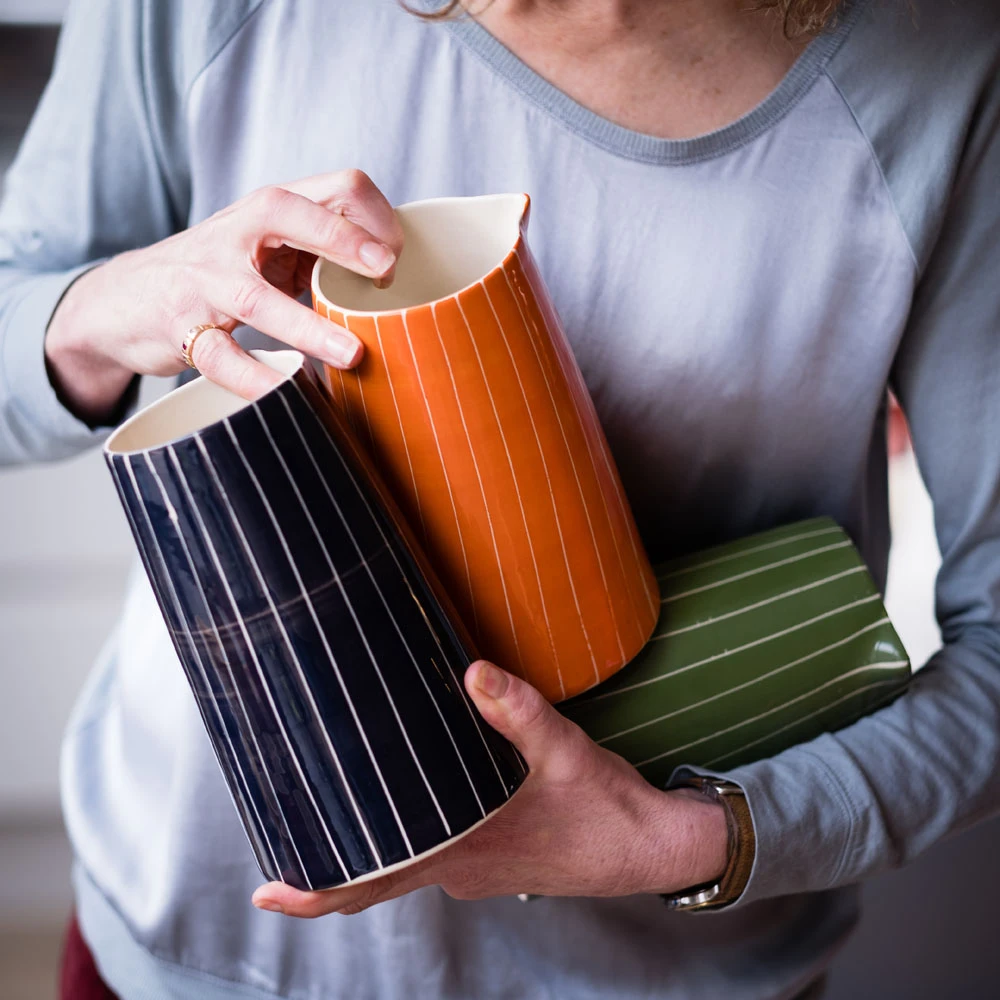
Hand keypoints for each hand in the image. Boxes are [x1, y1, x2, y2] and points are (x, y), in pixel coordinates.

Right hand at [45, 170, 402, 422]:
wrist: (125, 300)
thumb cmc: (217, 274)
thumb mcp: (269, 248)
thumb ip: (321, 252)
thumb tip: (395, 277)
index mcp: (269, 210)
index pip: (334, 186)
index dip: (373, 219)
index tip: (393, 264)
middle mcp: (235, 233)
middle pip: (291, 215)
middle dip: (344, 242)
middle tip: (386, 274)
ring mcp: (205, 280)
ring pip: (257, 299)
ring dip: (308, 327)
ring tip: (351, 354)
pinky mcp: (181, 328)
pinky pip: (222, 358)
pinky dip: (259, 378)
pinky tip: (290, 392)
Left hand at [251, 661, 729, 917]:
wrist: (652, 848)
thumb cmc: (609, 809)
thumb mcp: (567, 752)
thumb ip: (518, 712)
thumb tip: (473, 671)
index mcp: (466, 851)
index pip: (375, 883)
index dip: (317, 892)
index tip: (267, 894)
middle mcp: (461, 869)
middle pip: (375, 879)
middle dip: (326, 863)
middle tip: (279, 832)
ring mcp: (477, 870)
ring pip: (403, 865)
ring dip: (366, 849)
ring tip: (328, 810)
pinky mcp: (494, 860)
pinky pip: (434, 856)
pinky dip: (406, 841)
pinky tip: (405, 809)